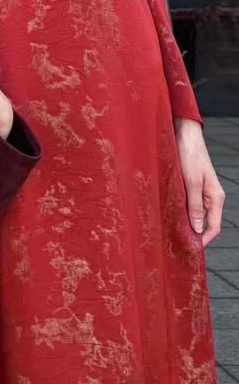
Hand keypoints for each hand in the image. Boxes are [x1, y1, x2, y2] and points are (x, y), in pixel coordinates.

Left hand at [174, 118, 224, 245]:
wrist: (184, 134)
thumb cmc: (190, 155)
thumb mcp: (192, 182)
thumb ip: (195, 206)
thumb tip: (198, 229)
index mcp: (215, 197)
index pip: (214, 227)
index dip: (204, 240)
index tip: (191, 249)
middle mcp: (210, 197)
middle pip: (204, 223)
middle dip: (192, 234)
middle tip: (176, 244)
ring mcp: (201, 192)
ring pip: (195, 214)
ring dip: (185, 223)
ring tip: (169, 232)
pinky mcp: (191, 186)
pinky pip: (188, 204)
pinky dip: (181, 212)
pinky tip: (168, 215)